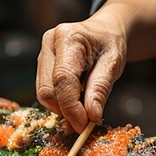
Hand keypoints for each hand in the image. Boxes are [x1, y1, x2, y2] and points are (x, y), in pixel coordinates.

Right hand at [36, 17, 126, 132]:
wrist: (104, 31)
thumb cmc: (110, 44)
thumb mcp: (114, 63)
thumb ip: (101, 88)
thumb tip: (91, 116)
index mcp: (68, 37)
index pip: (63, 79)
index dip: (71, 107)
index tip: (84, 125)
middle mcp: (49, 44)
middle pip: (47, 89)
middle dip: (66, 110)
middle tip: (86, 121)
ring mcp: (42, 54)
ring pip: (44, 93)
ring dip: (63, 107)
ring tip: (85, 104)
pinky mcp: (42, 65)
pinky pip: (46, 91)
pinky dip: (61, 101)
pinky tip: (77, 98)